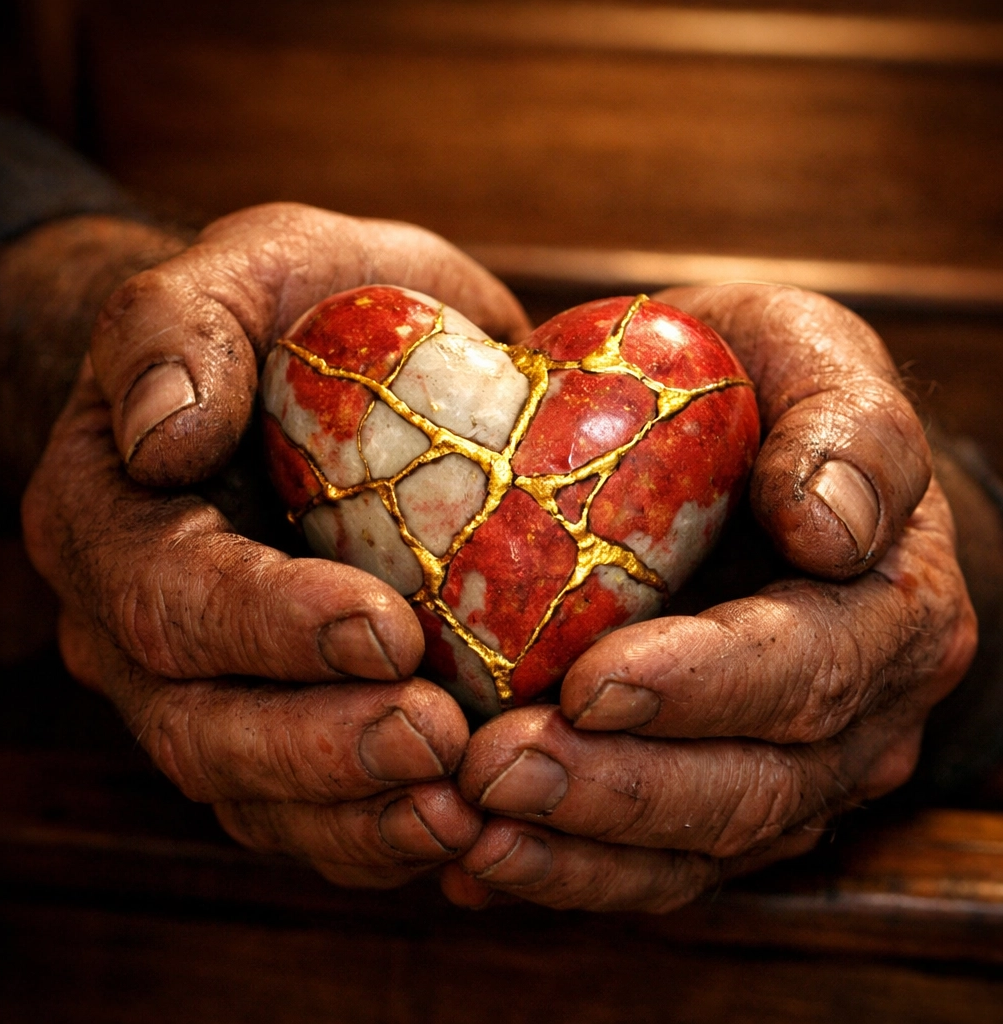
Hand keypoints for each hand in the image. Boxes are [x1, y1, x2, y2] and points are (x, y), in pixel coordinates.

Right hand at [23, 203, 528, 886]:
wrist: (317, 370)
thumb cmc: (289, 312)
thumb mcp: (247, 270)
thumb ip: (182, 327)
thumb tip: (161, 436)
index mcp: (114, 518)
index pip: (171, 595)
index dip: (272, 627)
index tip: (387, 629)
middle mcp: (141, 628)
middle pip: (204, 724)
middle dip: (322, 746)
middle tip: (435, 743)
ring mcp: (208, 691)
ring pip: (257, 794)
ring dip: (358, 817)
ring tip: (459, 814)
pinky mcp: (280, 731)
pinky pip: (313, 814)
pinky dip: (381, 836)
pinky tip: (463, 832)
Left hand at [442, 284, 976, 911]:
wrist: (743, 446)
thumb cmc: (766, 391)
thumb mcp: (811, 358)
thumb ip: (850, 429)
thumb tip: (828, 527)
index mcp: (889, 608)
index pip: (809, 668)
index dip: (704, 686)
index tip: (592, 683)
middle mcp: (856, 712)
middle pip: (751, 785)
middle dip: (617, 790)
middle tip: (493, 772)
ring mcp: (790, 769)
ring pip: (697, 848)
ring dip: (579, 852)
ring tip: (471, 835)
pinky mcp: (719, 797)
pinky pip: (652, 863)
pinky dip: (564, 871)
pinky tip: (474, 866)